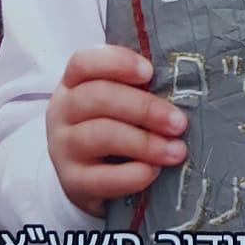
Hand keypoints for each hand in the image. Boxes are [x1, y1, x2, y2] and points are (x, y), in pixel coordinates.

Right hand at [47, 46, 187, 217]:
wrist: (87, 178)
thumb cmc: (112, 127)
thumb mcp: (117, 102)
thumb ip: (138, 88)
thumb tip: (182, 83)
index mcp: (73, 84)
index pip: (83, 62)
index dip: (117, 62)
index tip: (150, 72)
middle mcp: (62, 112)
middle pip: (98, 97)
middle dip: (145, 108)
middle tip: (179, 123)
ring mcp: (63, 148)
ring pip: (100, 135)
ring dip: (145, 142)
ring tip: (176, 151)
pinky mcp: (72, 182)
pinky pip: (102, 178)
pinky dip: (133, 174)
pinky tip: (154, 172)